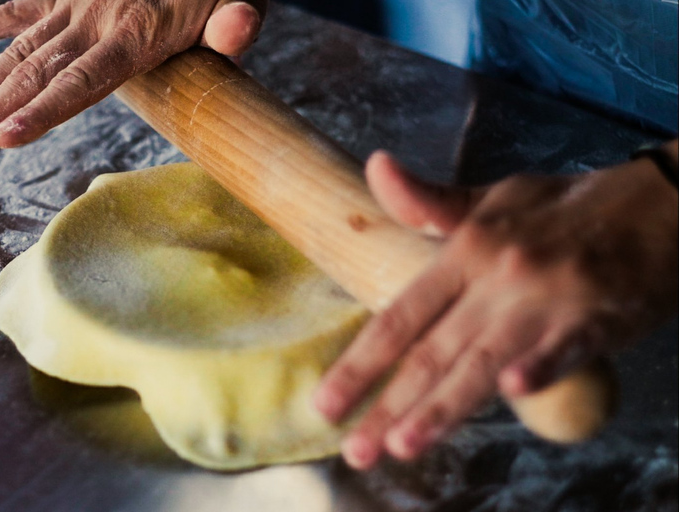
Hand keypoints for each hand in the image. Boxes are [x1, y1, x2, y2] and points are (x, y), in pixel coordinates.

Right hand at [0, 0, 266, 154]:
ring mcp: (76, 2)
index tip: (1, 139)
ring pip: (19, 50)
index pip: (81, 82)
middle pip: (36, 73)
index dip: (41, 112)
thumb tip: (238, 32)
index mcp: (137, 33)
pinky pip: (18, 8)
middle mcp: (96, 19)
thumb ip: (237, 20)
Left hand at [314, 146, 678, 469]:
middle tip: (355, 449)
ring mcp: (546, 297)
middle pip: (433, 350)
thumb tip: (375, 166)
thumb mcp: (491, 198)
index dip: (361, 361)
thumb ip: (428, 201)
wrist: (655, 203)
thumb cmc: (564, 207)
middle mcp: (498, 276)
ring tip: (402, 445)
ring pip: (484, 360)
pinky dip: (540, 367)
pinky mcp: (596, 316)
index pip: (401, 315)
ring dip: (443, 406)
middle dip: (389, 404)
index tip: (327, 402)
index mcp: (467, 249)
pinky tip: (513, 391)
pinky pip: (563, 347)